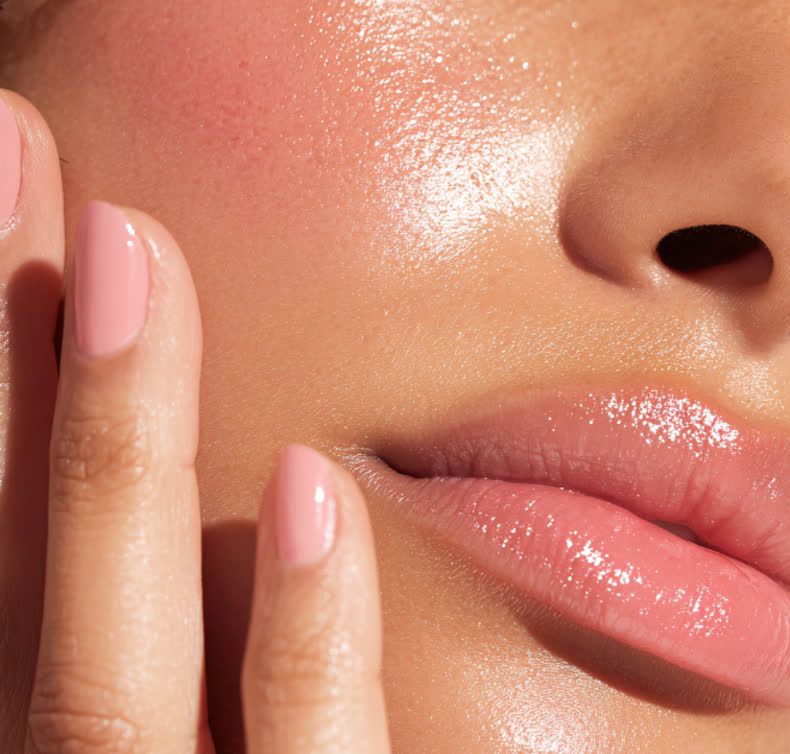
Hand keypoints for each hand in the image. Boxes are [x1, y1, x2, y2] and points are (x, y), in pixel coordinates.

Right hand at [0, 92, 392, 751]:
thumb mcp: (196, 730)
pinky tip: (312, 488)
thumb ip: (192, 632)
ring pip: (105, 672)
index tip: (17, 187)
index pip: (1, 534)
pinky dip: (304, 639)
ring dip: (108, 449)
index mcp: (43, 725)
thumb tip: (264, 447)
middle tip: (11, 138)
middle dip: (4, 356)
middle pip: (10, 561)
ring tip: (129, 250)